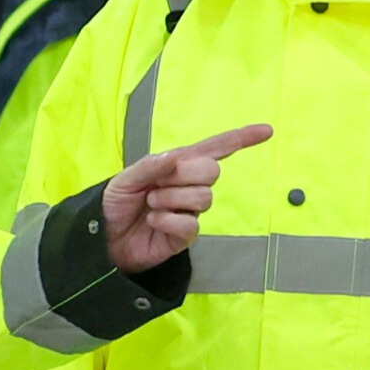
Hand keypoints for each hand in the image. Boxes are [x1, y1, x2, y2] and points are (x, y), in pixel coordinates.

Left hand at [102, 124, 270, 271]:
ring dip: (169, 199)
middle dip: (182, 176)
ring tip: (151, 205)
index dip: (241, 139)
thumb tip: (175, 156)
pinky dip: (167, 221)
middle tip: (156, 186)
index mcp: (178, 165)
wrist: (103, 238)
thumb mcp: (124, 179)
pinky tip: (154, 222)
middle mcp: (189, 186)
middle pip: (212, 171)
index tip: (266, 131)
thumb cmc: (115, 204)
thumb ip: (149, 165)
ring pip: (202, 197)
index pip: (215, 149)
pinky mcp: (186, 235)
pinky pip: (190, 223)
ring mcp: (190, 211)